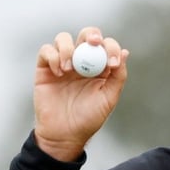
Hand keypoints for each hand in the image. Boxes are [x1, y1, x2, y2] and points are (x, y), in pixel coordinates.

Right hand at [32, 27, 128, 161]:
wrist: (64, 135)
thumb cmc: (88, 119)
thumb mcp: (108, 99)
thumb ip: (118, 76)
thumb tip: (124, 53)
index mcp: (99, 67)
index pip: (106, 46)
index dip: (111, 47)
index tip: (112, 64)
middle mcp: (81, 61)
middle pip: (86, 35)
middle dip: (91, 34)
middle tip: (93, 43)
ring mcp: (62, 63)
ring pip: (63, 38)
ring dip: (68, 47)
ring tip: (69, 68)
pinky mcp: (45, 69)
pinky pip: (46, 51)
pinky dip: (52, 56)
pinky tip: (59, 72)